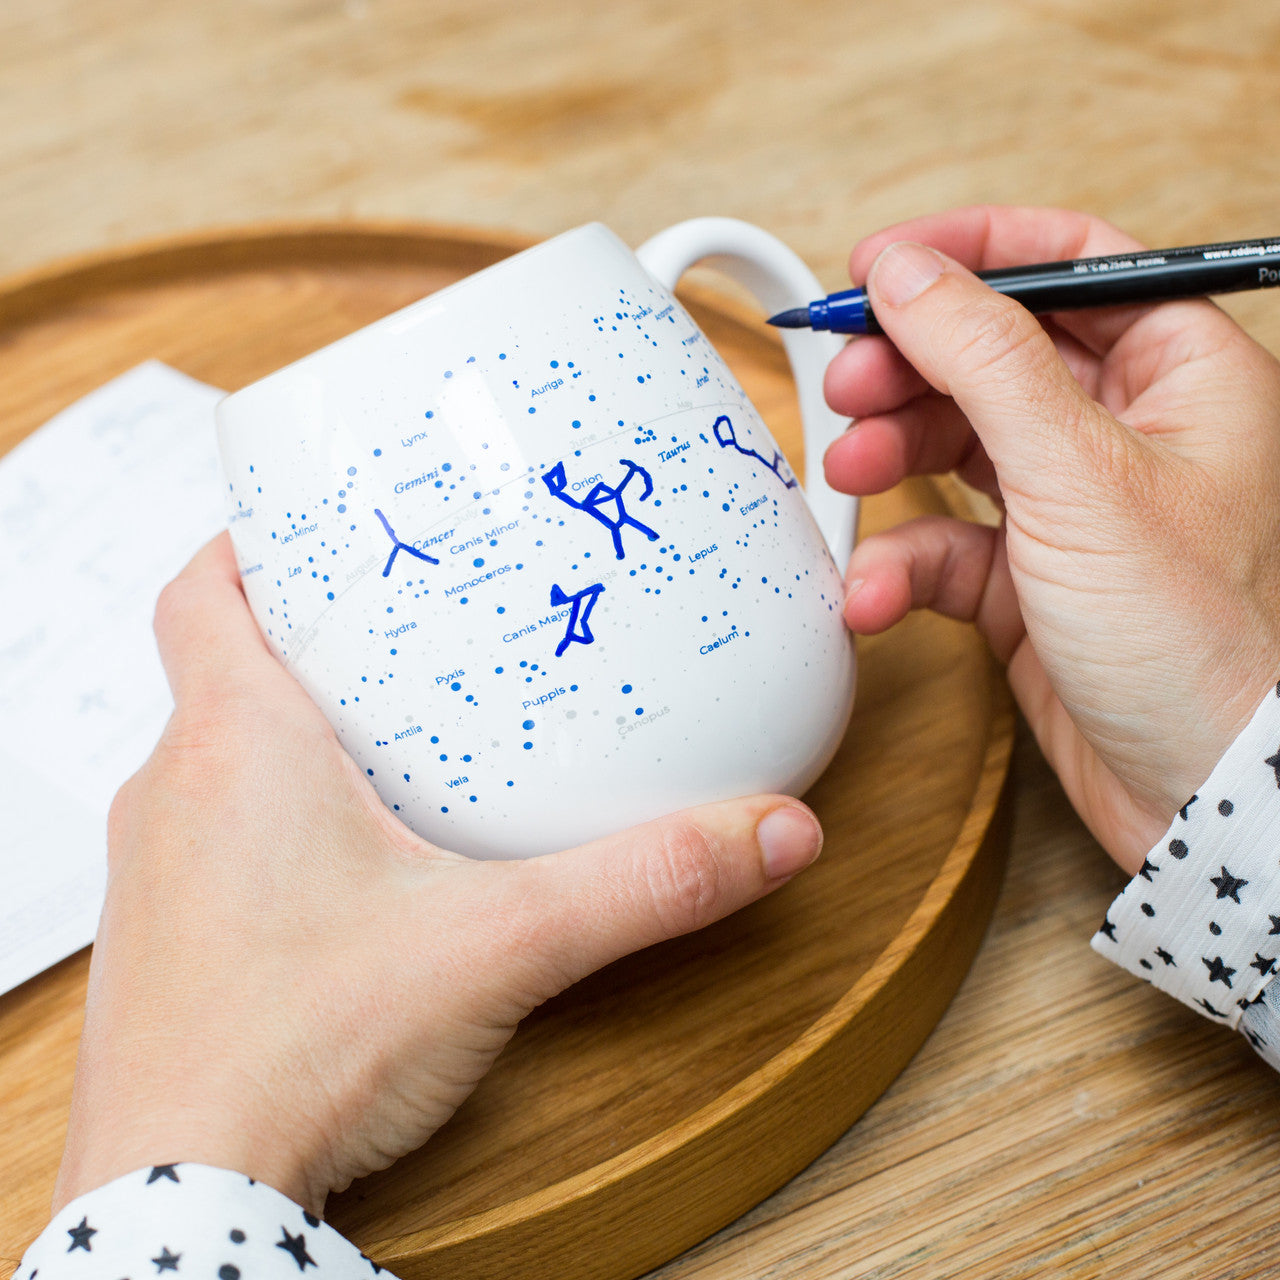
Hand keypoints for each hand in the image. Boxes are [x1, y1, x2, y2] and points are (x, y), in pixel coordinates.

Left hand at [53, 534, 821, 1215]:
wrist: (184, 1202)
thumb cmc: (298, 1053)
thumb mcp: (500, 943)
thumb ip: (644, 881)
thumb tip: (769, 831)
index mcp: (236, 746)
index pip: (205, 588)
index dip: (257, 542)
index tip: (325, 527)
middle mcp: (174, 792)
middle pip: (221, 663)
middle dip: (307, 635)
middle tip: (404, 625)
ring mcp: (158, 872)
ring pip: (214, 754)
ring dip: (290, 730)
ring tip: (394, 730)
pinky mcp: (171, 942)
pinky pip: (213, 836)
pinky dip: (276, 818)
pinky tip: (358, 861)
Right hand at [823, 205, 1279, 872]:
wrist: (1203, 796)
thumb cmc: (1200, 639)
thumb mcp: (1080, 472)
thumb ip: (983, 356)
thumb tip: (906, 272)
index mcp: (1178, 373)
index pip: (1065, 267)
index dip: (966, 255)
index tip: (877, 267)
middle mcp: (1126, 433)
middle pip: (992, 355)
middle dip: (909, 368)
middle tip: (845, 384)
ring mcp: (1073, 510)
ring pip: (957, 447)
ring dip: (892, 460)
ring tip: (849, 476)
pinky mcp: (1029, 583)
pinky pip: (945, 545)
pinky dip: (900, 563)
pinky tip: (875, 591)